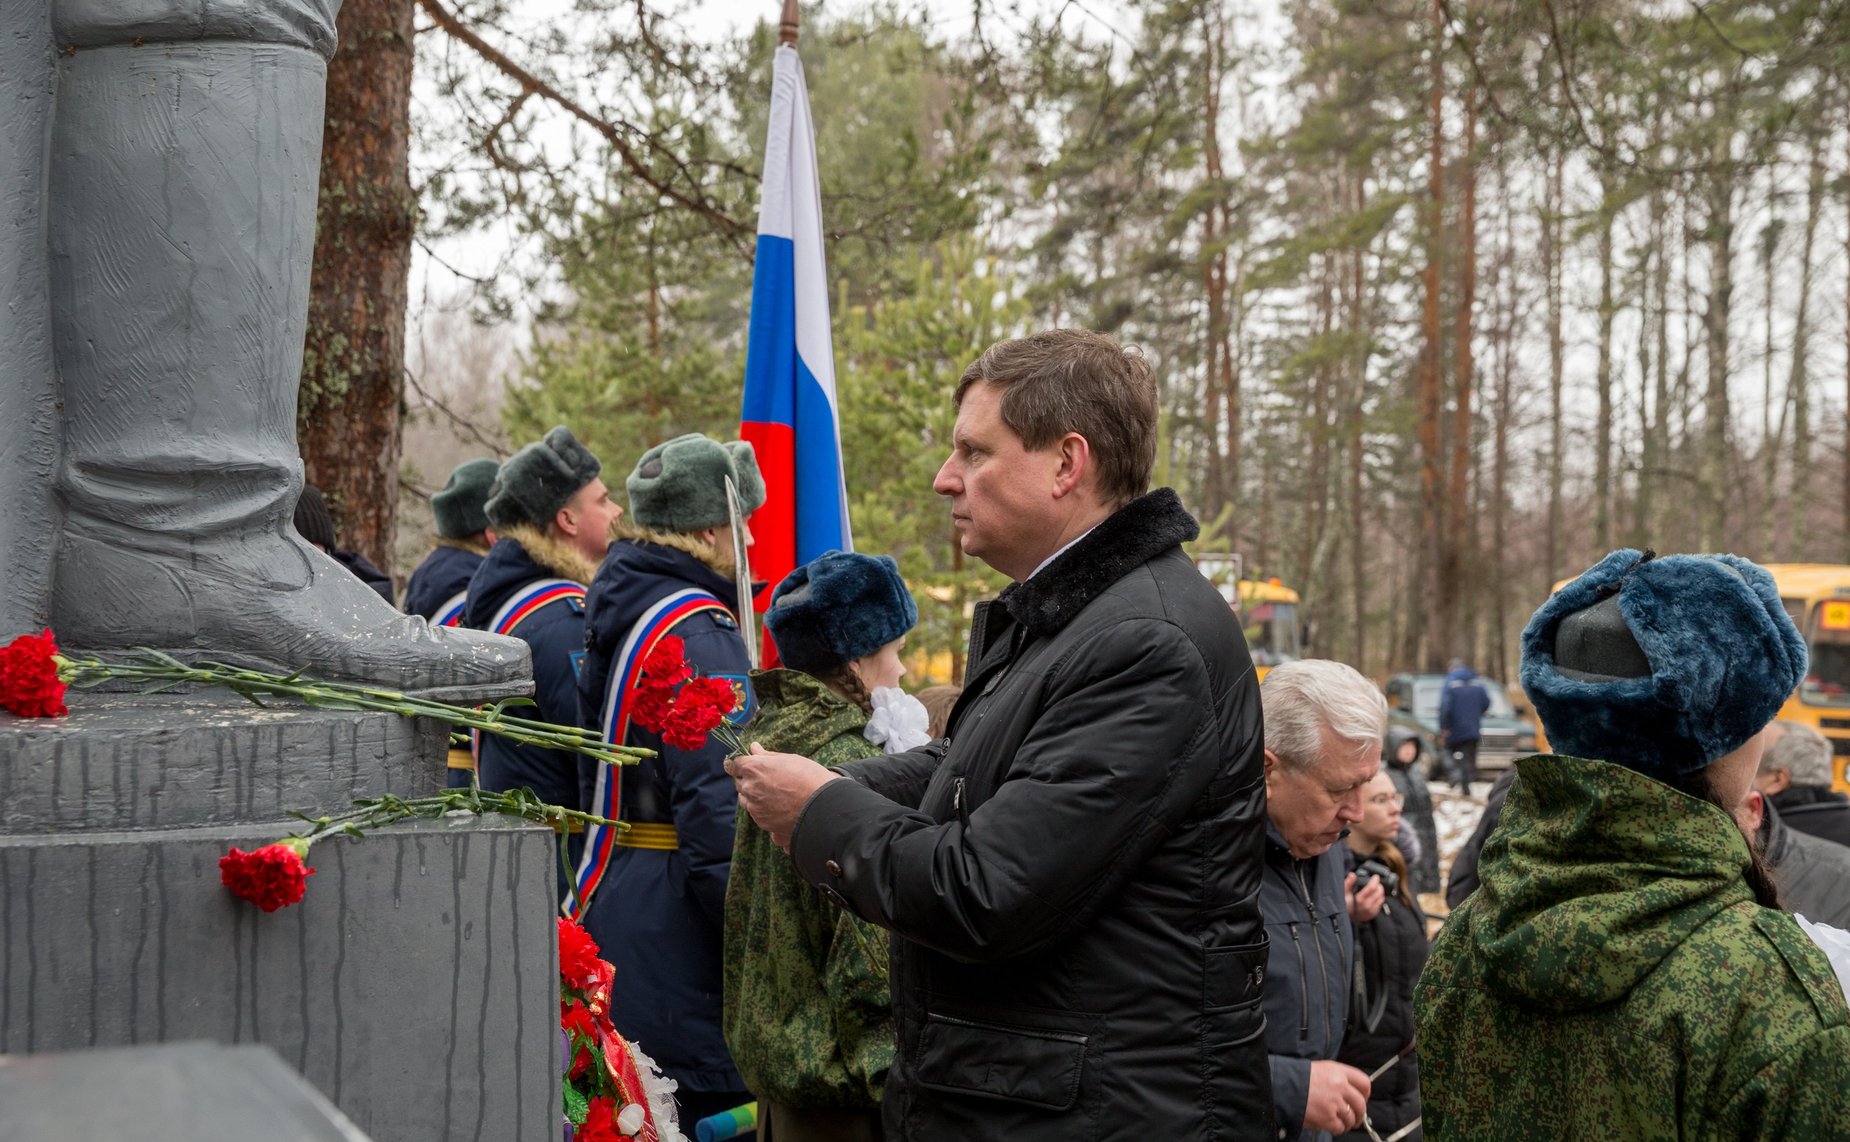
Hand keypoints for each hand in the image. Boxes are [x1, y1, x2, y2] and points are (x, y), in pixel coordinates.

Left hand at [726, 743, 841, 848]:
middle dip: (749, 780)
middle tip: (769, 779)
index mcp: (754, 768)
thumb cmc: (810, 778)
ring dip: (754, 796)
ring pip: (746, 800)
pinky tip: (781, 807)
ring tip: (776, 794)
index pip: (734, 764)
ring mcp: (754, 807)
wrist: (824, 807)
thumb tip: (753, 748)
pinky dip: (764, 810)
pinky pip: (756, 814)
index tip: (749, 764)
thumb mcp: (790, 759)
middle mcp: (750, 788)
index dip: (742, 764)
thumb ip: (767, 756)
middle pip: (739, 782)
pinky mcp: (762, 823)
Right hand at [1301, 1059, 1370, 1134]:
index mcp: (1339, 1072)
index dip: (1366, 1094)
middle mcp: (1340, 1087)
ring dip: (1348, 1122)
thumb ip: (1339, 1078)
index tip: (1363, 1099)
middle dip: (1360, 1113)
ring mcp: (1334, 1104)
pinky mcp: (1327, 1118)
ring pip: (1352, 1118)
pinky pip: (1340, 1127)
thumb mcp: (1322, 1069)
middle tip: (1356, 1117)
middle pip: (1361, 1103)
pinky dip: (1338, 1128)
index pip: (1364, 1083)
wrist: (1283, 1087)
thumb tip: (1351, 1092)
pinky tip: (1332, 1125)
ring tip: (1341, 1121)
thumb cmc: (1298, 1078)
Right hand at [1346, 871, 1385, 922]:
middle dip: (1378, 885)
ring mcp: (1371, 911)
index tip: (1376, 876)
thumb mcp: (1344, 893)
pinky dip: (1380, 897)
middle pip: (1378, 893)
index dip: (1374, 881)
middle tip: (1376, 881)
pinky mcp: (1373, 913)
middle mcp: (1366, 907)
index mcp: (1359, 900)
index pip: (1371, 888)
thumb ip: (1348, 883)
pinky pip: (1380, 903)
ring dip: (1380, 891)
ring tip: (1376, 887)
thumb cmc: (1345, 904)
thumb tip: (1352, 875)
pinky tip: (1375, 894)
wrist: (1347, 917)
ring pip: (1381, 898)